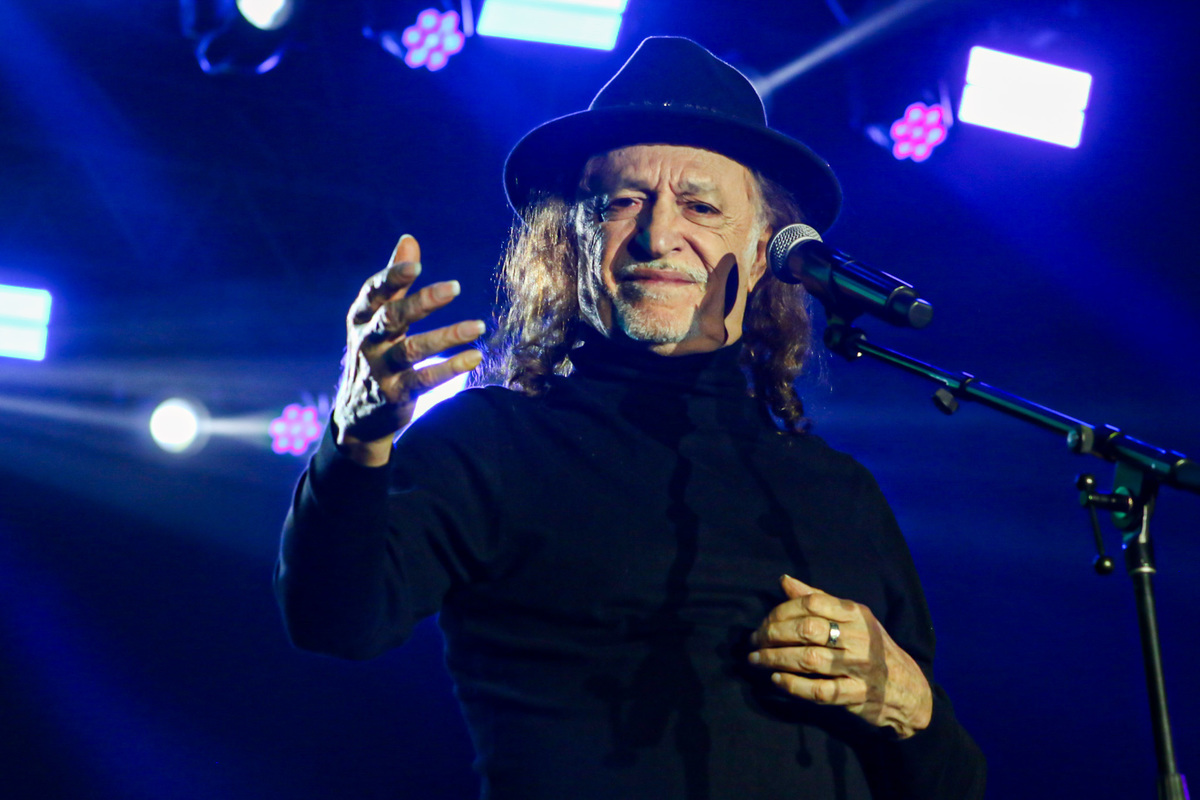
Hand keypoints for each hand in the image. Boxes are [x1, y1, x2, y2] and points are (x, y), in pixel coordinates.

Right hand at [333, 234, 484, 465]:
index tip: (416, 265)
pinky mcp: (395, 394)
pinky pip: (425, 380)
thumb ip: (395, 282)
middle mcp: (367, 341)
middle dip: (422, 302)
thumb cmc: (374, 352)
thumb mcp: (377, 317)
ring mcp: (381, 369)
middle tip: (455, 287)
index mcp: (362, 317)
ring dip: (447, 336)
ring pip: (413, 350)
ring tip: (478, 326)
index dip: (392, 277)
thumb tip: (409, 239)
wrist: (358, 412)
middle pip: (393, 318)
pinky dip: (451, 368)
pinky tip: (475, 357)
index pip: (374, 293)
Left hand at [748, 575, 932, 738]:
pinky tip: (776, 679)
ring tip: (756, 659)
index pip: (812, 603)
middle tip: (754, 642)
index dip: (781, 611)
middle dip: (773, 634)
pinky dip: (794, 685)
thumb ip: (818, 599)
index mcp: (855, 614)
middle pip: (807, 630)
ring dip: (775, 659)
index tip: (763, 622)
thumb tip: (784, 580)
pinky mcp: (856, 695)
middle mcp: (858, 638)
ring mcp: (859, 667)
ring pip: (809, 659)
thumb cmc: (871, 647)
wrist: (908, 688)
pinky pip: (820, 690)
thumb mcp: (852, 618)